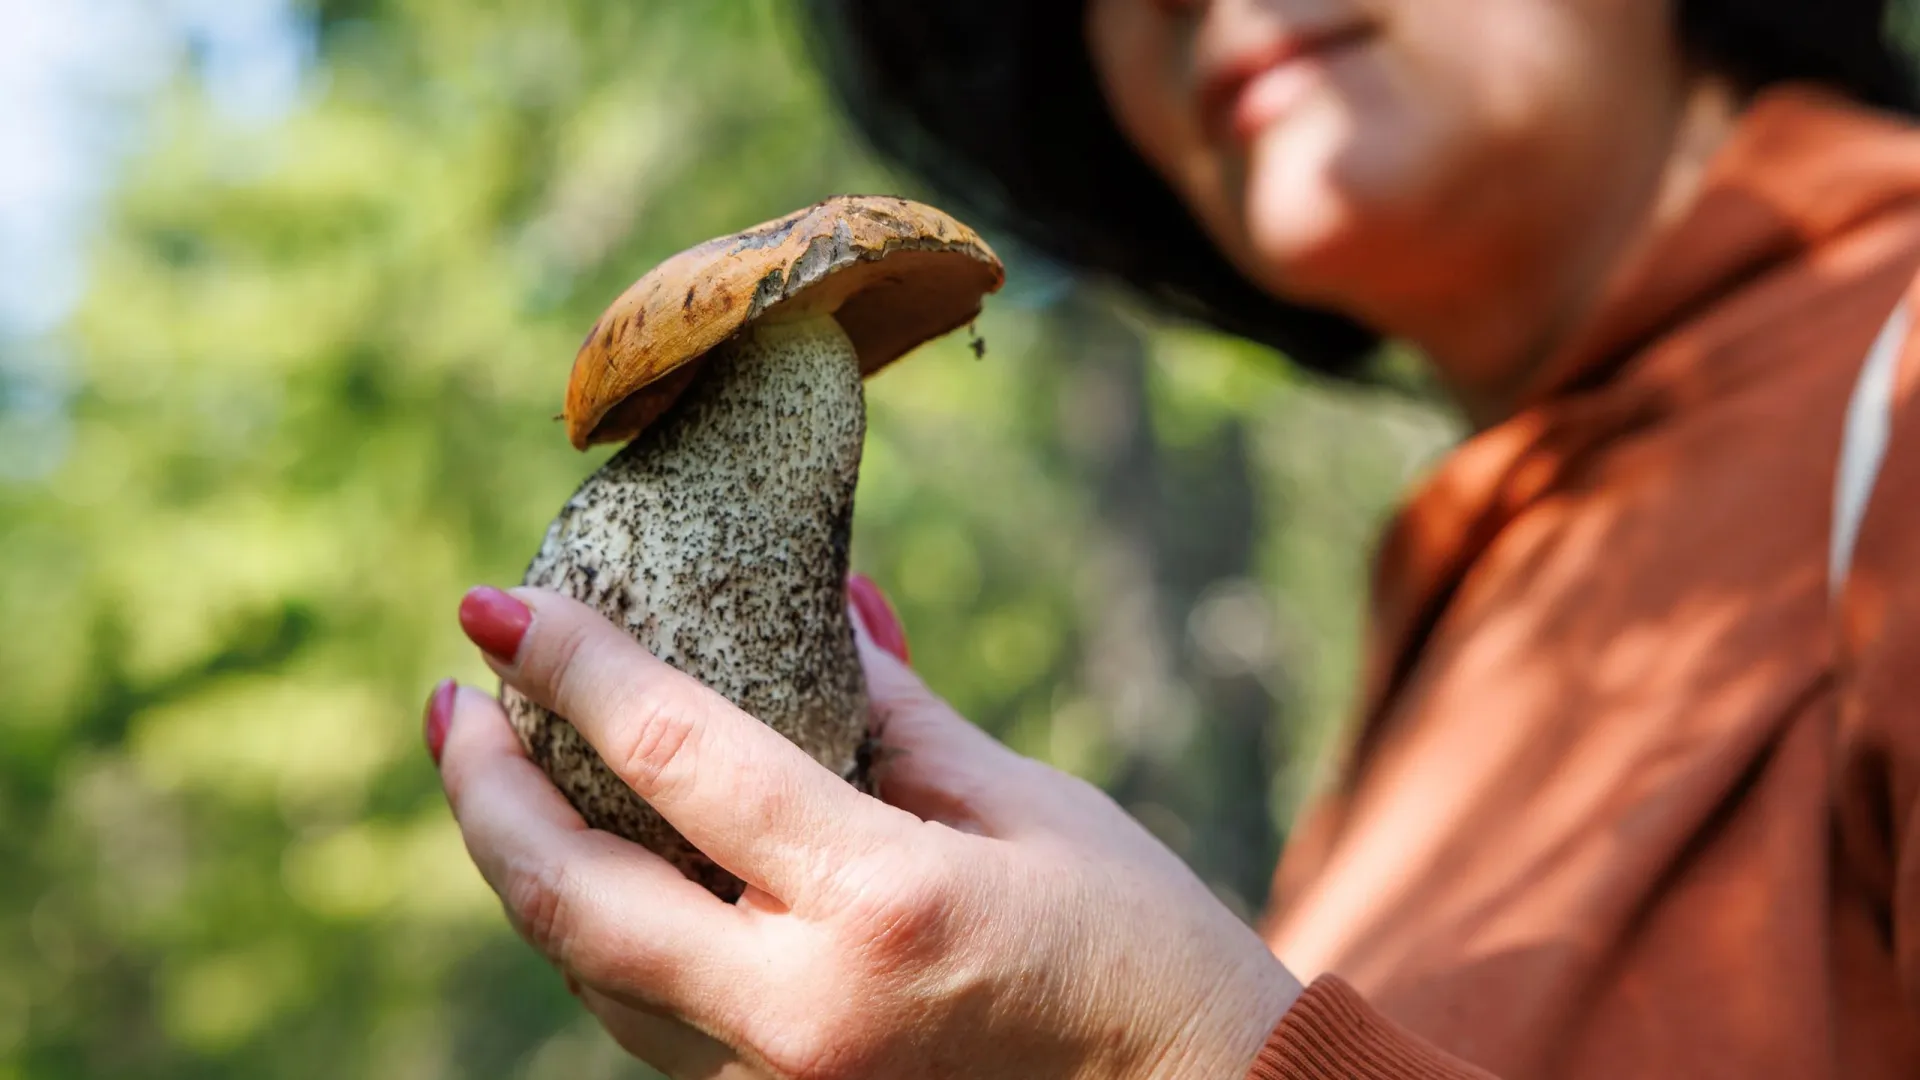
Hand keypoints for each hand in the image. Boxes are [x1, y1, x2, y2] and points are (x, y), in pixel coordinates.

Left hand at [427, 581, 1301, 1078]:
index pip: (682, 762)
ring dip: (525, 868)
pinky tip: (597, 865)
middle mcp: (804, 1018)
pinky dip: (601, 936)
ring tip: (500, 772)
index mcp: (882, 908)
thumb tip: (827, 601)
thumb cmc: (1134, 946)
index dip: (575, 665)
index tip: (494, 603)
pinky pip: (647, 1024)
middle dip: (484, 794)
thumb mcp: (1025, 804)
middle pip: (575, 901)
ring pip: (590, 976)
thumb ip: (898, 709)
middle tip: (452, 701)